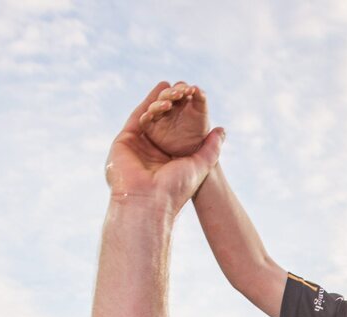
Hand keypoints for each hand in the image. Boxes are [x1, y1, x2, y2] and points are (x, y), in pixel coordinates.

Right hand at [105, 82, 224, 213]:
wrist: (149, 200)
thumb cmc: (175, 189)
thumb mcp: (200, 166)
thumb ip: (211, 148)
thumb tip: (222, 130)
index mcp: (166, 161)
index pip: (176, 135)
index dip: (184, 119)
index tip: (194, 104)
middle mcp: (150, 153)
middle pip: (161, 124)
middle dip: (172, 106)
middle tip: (183, 90)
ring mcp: (136, 146)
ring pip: (149, 117)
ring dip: (161, 101)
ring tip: (172, 86)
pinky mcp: (124, 140)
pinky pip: (137, 117)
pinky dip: (148, 102)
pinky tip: (160, 89)